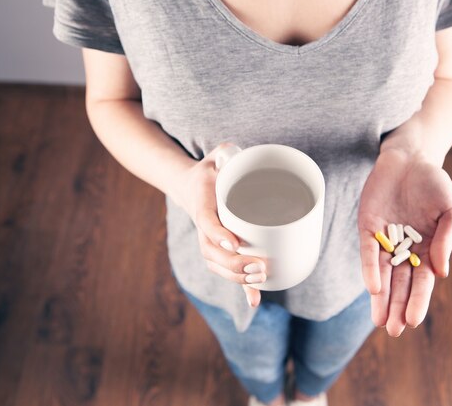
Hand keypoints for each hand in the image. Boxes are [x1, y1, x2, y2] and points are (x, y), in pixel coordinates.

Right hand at [168, 142, 264, 307]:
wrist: (191, 188)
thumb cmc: (210, 174)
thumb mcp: (215, 158)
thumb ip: (226, 152)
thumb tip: (234, 149)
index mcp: (201, 204)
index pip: (206, 222)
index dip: (218, 234)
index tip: (234, 242)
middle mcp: (202, 228)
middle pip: (212, 253)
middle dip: (235, 264)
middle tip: (259, 266)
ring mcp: (209, 243)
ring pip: (218, 267)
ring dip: (238, 278)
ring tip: (261, 277)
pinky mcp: (220, 252)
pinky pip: (228, 273)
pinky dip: (241, 288)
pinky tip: (255, 301)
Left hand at [358, 148, 451, 336]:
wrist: (410, 158)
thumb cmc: (434, 183)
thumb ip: (447, 239)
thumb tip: (441, 273)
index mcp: (427, 249)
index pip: (422, 281)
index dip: (418, 301)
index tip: (414, 321)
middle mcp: (404, 249)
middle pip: (400, 284)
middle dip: (397, 307)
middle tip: (394, 331)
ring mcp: (385, 240)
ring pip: (382, 275)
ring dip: (381, 298)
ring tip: (381, 321)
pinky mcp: (368, 228)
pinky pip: (369, 253)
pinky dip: (370, 270)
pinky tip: (373, 288)